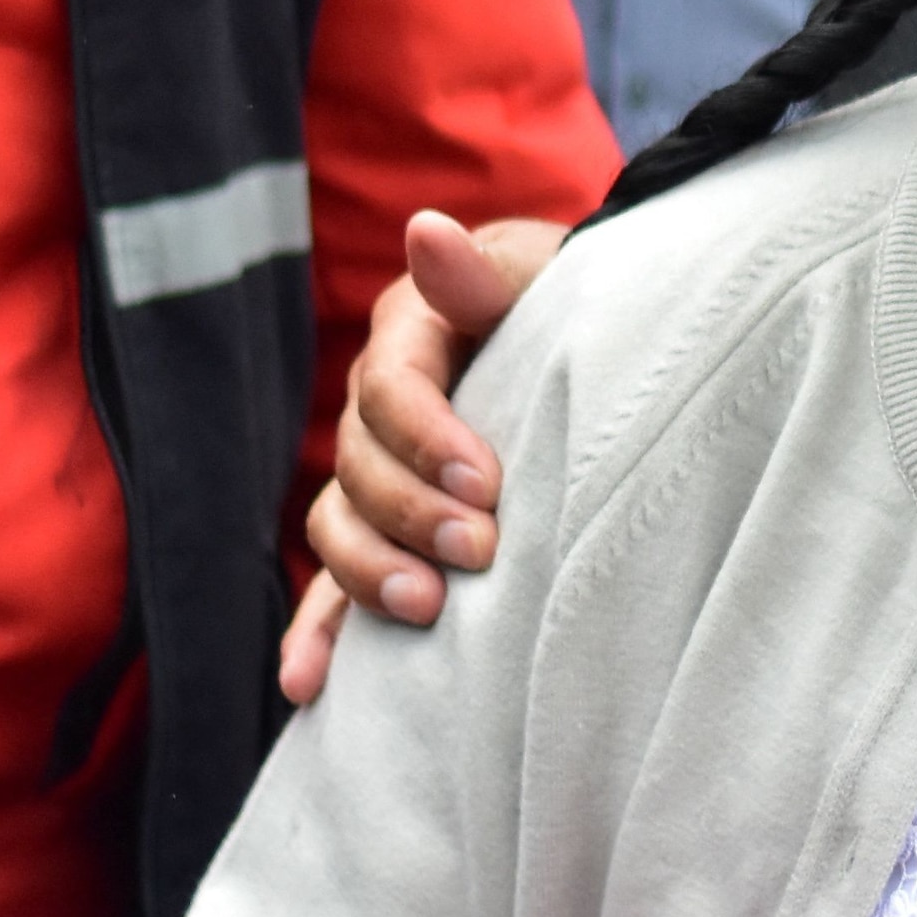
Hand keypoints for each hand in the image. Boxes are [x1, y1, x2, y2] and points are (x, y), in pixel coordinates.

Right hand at [274, 211, 563, 704]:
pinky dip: (318, 634)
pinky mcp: (389, 534)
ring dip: (367, 574)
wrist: (607, 336)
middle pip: (358, 466)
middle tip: (479, 552)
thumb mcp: (548, 273)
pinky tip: (309, 685)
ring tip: (425, 610)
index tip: (487, 482)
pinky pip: (333, 586)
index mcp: (412, 335)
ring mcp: (379, 473)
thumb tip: (425, 231)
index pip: (390, 389)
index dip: (427, 437)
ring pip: (338, 527)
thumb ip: (486, 271)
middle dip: (410, 513)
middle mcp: (381, 407)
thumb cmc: (585, 298)